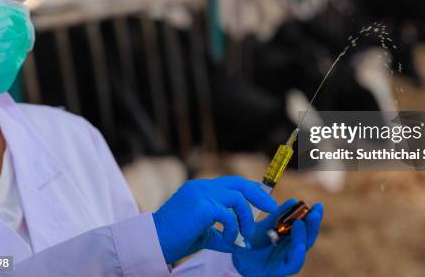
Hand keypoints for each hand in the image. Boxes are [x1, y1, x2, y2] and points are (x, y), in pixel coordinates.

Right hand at [152, 176, 277, 263]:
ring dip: (246, 219)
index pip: (232, 183)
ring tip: (244, 236)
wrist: (153, 242)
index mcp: (201, 189)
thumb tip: (241, 241)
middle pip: (240, 184)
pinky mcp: (202, 206)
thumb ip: (220, 231)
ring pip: (238, 199)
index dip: (251, 189)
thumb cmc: (175, 239)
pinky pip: (228, 215)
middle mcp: (202, 187)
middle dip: (259, 195)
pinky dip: (233, 230)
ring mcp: (202, 194)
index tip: (265, 200)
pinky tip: (229, 241)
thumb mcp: (203, 233)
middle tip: (271, 208)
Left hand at [232, 199, 323, 276]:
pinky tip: (298, 245)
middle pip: (307, 237)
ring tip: (302, 222)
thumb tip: (293, 201)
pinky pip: (293, 264)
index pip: (305, 227)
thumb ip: (277, 215)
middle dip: (313, 224)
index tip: (317, 205)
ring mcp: (285, 261)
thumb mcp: (264, 226)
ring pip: (302, 249)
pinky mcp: (278, 271)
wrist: (234, 260)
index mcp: (289, 238)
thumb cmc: (251, 243)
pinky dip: (297, 254)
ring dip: (304, 236)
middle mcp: (290, 250)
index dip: (312, 216)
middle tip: (316, 211)